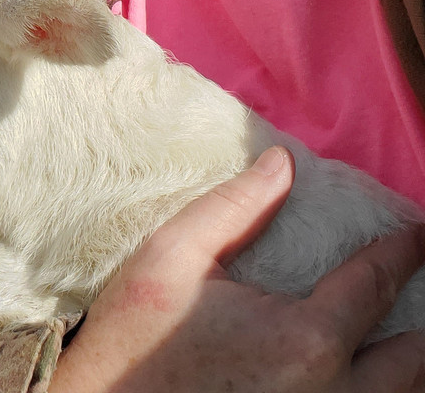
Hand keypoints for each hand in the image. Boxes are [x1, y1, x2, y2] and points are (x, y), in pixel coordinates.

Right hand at [50, 147, 424, 392]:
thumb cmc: (137, 332)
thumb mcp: (174, 252)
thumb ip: (237, 205)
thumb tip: (284, 163)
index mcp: (305, 339)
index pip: (373, 285)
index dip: (402, 252)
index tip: (418, 232)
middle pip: (414, 362)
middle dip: (422, 321)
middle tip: (414, 283)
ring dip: (407, 365)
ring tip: (401, 331)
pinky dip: (377, 388)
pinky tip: (364, 370)